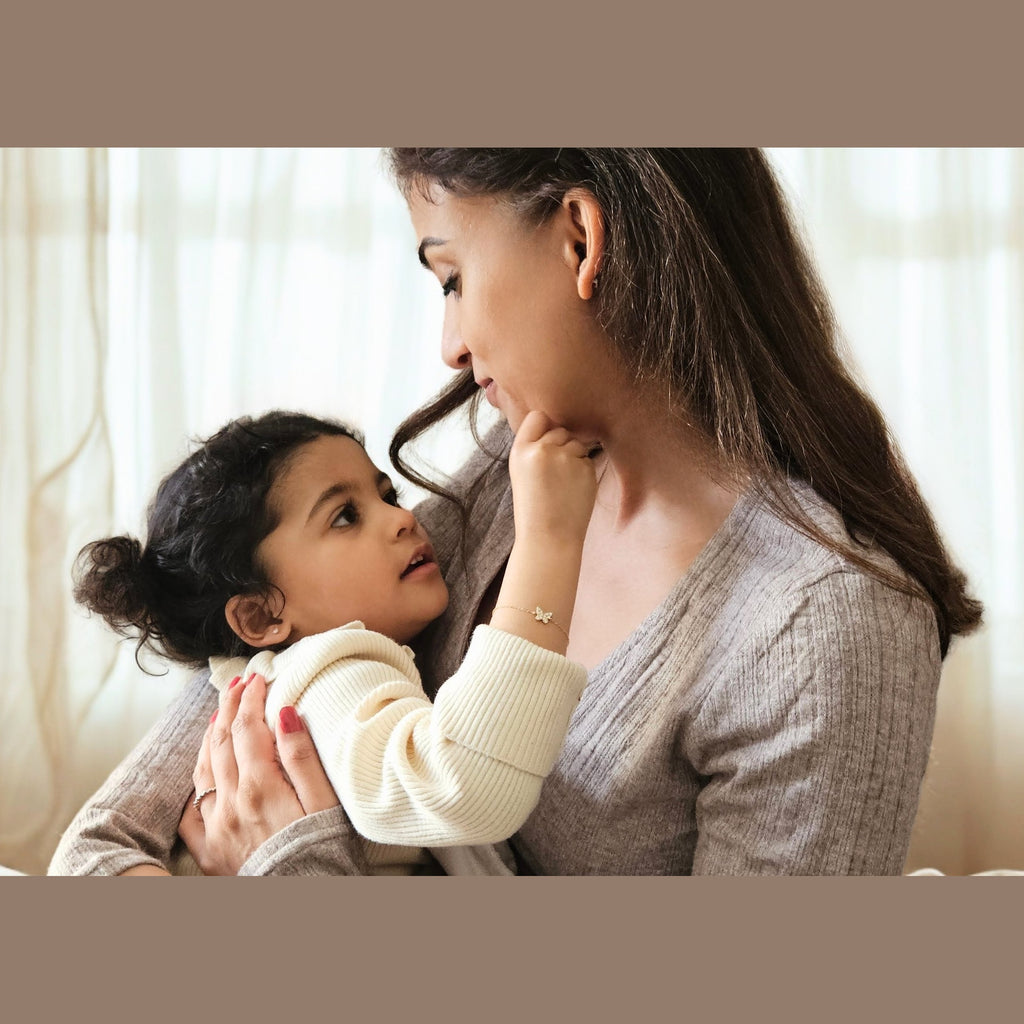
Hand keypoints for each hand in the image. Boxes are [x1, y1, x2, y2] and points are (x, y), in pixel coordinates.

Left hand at [178, 673, 339, 874]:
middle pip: (222, 741)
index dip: (251, 698)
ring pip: (202, 770)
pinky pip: (190, 814)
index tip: (257, 678)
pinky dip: (194, 788)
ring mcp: (216, 829)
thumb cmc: (324, 853)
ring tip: (219, 715)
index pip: (249, 727)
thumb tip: (284, 713)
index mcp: (261, 787)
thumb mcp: (325, 802)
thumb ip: (302, 757)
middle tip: (237, 684)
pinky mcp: (210, 853)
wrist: (305, 904)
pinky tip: (201, 773)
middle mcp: (230, 804)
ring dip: (210, 736)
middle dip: (228, 707)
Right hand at [508, 410, 598, 543]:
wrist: (548, 538)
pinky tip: (573, 490)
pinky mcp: (585, 468)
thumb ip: (534, 448)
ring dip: (575, 458)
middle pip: (560, 430)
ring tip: (563, 484)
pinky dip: (584, 472)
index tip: (546, 442)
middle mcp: (542, 450)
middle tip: (554, 475)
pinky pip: (588, 459)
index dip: (545, 427)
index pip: (537, 417)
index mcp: (520, 451)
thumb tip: (555, 426)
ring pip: (577, 443)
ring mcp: (565, 458)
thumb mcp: (521, 472)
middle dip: (562, 446)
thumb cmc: (533, 507)